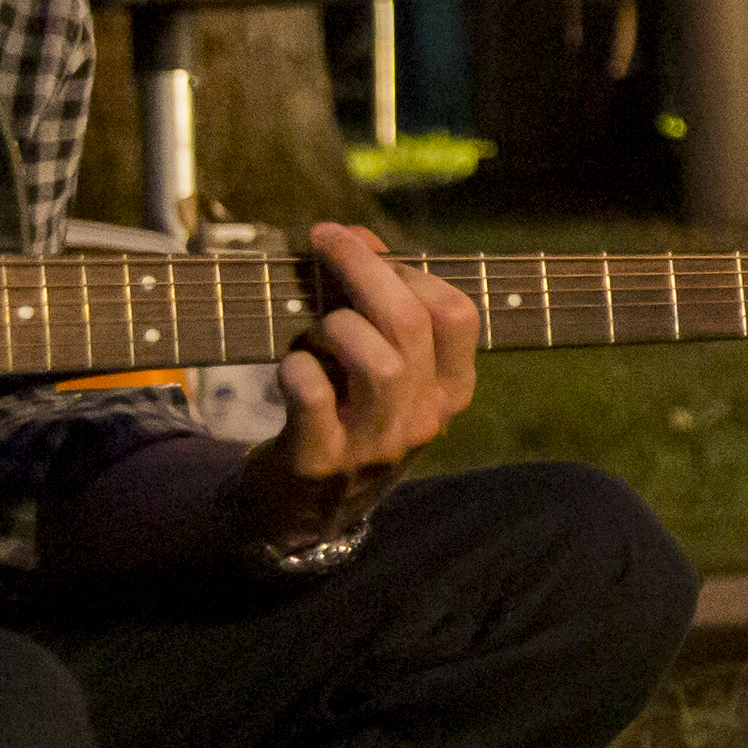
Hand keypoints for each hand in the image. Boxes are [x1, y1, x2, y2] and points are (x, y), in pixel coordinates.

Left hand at [238, 221, 477, 548]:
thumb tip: (359, 237)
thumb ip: (380, 305)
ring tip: (315, 328)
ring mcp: (377, 443)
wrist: (309, 510)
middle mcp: (425, 416)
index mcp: (451, 388)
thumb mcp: (386, 370)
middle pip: (411, 324)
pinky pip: (314, 398)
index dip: (407, 267)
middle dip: (364, 269)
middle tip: (324, 241)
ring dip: (336, 327)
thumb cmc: (349, 418)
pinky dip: (297, 368)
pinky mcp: (322, 460)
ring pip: (377, 363)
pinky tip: (291, 366)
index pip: (457, 313)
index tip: (357, 240)